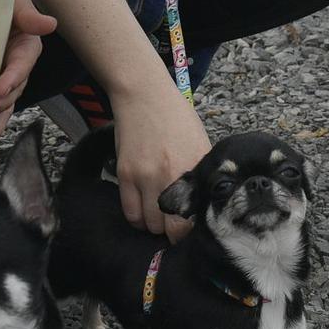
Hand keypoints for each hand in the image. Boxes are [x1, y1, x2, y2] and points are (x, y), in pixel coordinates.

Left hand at [0, 0, 57, 157]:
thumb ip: (27, 13)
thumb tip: (50, 24)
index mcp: (26, 46)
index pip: (23, 64)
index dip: (14, 76)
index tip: (0, 88)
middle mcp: (17, 68)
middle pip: (14, 92)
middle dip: (1, 105)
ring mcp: (2, 80)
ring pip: (3, 109)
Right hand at [110, 78, 211, 241]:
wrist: (144, 96)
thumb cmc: (176, 117)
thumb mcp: (200, 143)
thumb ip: (201, 174)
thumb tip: (203, 203)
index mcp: (194, 169)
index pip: (195, 219)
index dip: (192, 231)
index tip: (191, 231)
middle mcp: (171, 176)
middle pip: (171, 228)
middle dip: (173, 233)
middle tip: (174, 228)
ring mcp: (145, 176)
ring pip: (149, 224)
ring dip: (154, 226)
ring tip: (158, 218)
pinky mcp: (125, 174)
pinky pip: (130, 213)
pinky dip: (137, 219)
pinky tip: (143, 211)